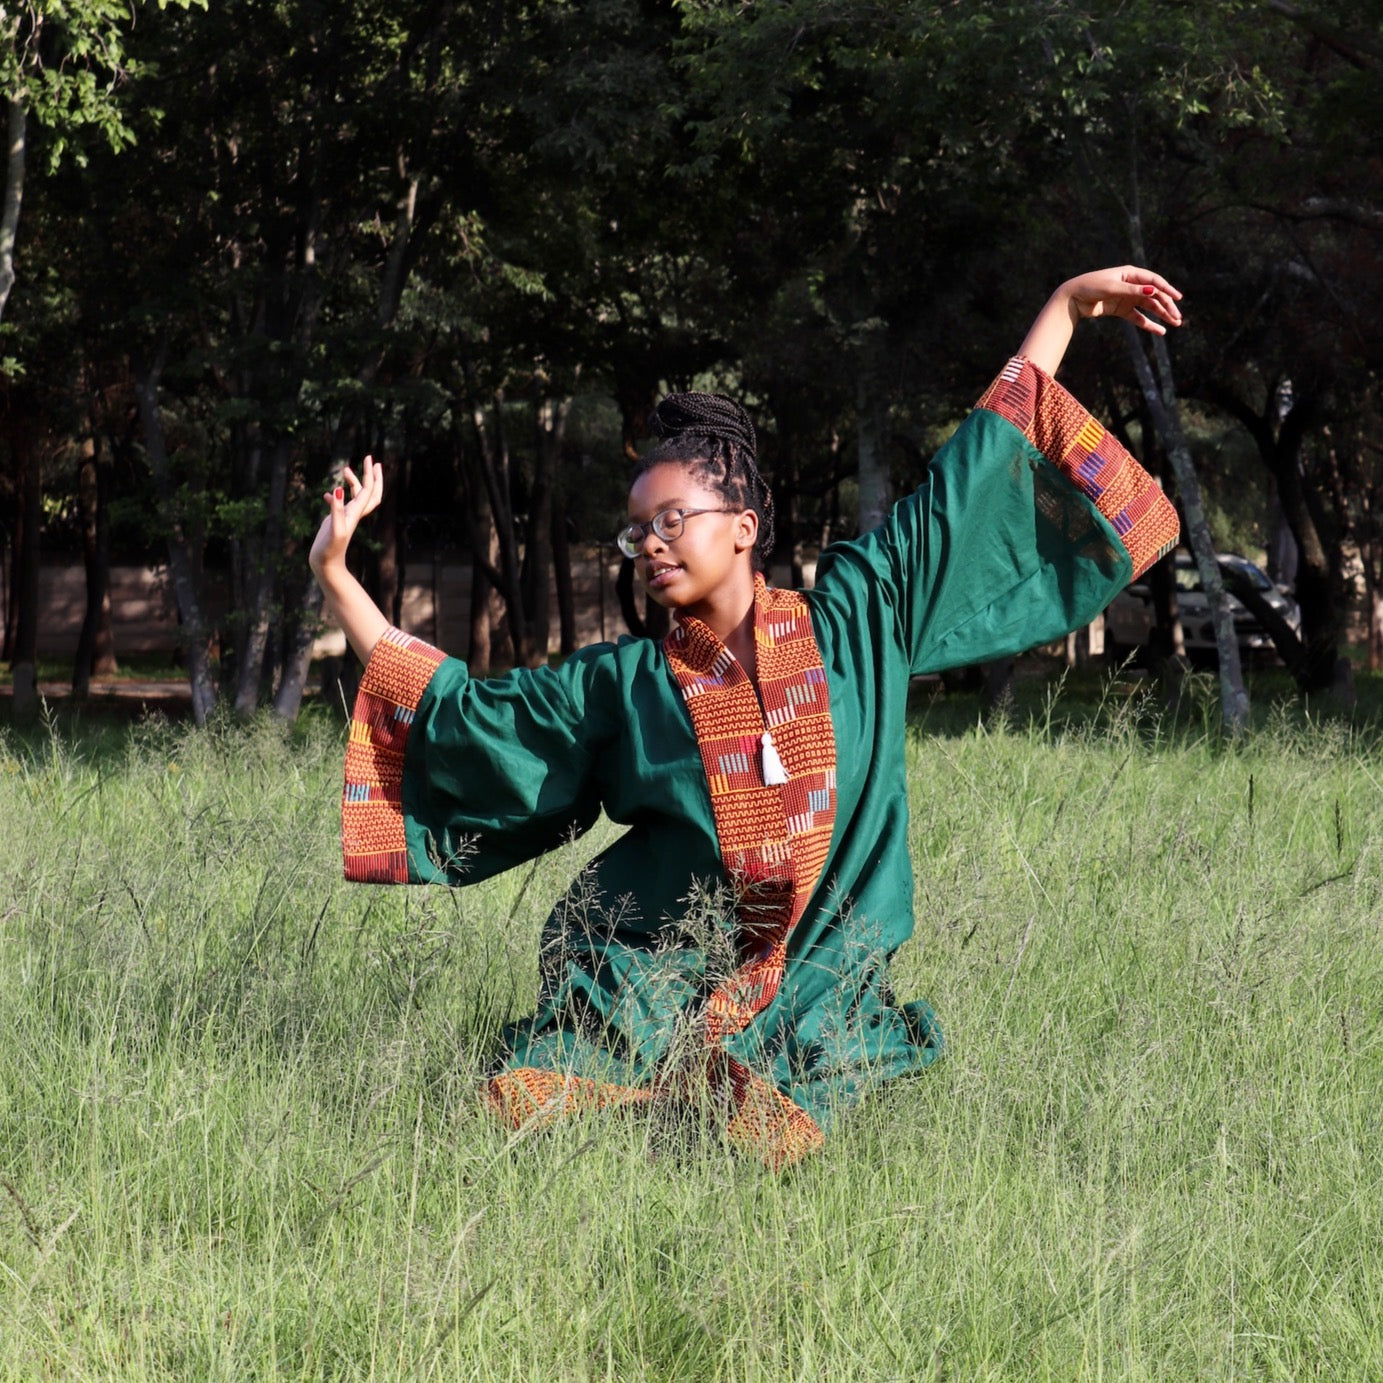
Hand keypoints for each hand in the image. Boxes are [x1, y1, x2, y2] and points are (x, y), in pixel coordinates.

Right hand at [309, 455, 385, 575]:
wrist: (326, 566)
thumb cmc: (329, 550)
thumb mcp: (333, 529)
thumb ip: (336, 510)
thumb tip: (337, 490)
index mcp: (355, 513)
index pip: (367, 490)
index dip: (370, 474)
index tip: (370, 458)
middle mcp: (354, 514)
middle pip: (369, 493)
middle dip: (371, 476)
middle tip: (370, 460)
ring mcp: (345, 518)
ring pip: (355, 497)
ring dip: (353, 483)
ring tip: (345, 470)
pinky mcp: (336, 523)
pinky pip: (339, 506)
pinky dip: (335, 497)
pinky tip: (327, 495)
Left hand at [1017, 266, 1183, 374]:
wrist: (1072, 299)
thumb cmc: (1090, 287)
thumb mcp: (1112, 288)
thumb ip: (1133, 291)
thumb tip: (1154, 291)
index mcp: (1130, 274)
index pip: (1154, 281)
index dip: (1167, 290)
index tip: (1178, 299)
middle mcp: (1131, 285)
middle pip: (1154, 296)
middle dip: (1167, 307)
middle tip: (1178, 318)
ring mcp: (1126, 298)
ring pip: (1148, 307)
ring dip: (1161, 316)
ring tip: (1174, 324)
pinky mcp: (1120, 309)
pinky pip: (1137, 317)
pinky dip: (1148, 324)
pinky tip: (1159, 331)